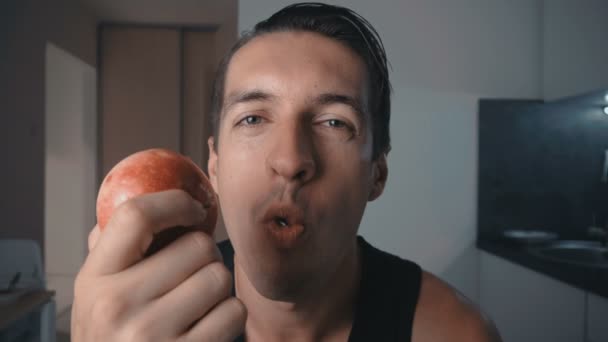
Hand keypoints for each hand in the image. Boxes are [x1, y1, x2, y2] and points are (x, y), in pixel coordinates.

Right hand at [71, 189, 245, 340]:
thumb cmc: (111, 337)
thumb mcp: (95, 296)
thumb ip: (111, 251)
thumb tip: (143, 199)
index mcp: (94, 281)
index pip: (136, 215)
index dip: (175, 202)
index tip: (195, 207)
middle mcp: (118, 307)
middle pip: (197, 245)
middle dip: (204, 254)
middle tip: (193, 272)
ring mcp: (153, 336)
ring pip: (219, 277)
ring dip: (217, 287)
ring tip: (197, 303)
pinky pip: (233, 312)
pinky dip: (228, 316)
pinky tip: (207, 326)